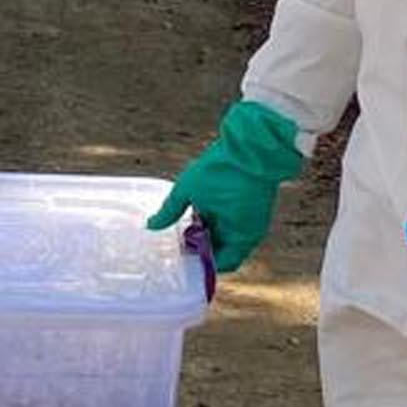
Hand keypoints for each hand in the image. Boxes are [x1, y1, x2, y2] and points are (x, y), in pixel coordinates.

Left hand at [146, 98, 308, 278]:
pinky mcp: (255, 204)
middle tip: (182, 236)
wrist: (253, 143)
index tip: (182, 252)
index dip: (201, 261)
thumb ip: (169, 210)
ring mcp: (255, 218)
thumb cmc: (223, 168)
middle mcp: (252, 232)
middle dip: (203, 245)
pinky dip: (220, 218)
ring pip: (229, 233)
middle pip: (224, 249)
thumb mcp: (189, 189)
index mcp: (241, 237)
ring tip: (191, 218)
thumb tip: (151, 225)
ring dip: (211, 230)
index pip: (222, 263)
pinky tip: (204, 206)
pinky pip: (235, 220)